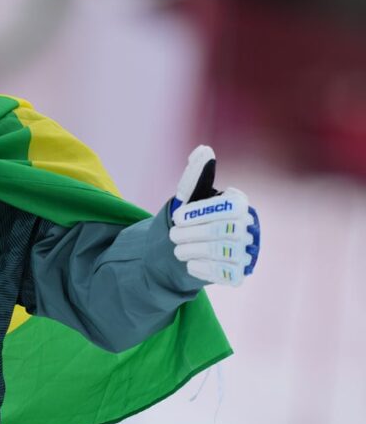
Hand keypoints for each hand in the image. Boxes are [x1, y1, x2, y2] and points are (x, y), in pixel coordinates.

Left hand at [168, 145, 260, 285]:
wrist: (189, 249)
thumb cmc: (193, 217)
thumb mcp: (191, 196)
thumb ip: (196, 175)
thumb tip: (203, 149)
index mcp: (240, 205)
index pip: (227, 208)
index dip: (200, 214)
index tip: (177, 218)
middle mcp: (249, 228)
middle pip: (223, 231)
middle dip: (194, 234)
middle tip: (173, 236)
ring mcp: (247, 252)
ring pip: (223, 252)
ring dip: (195, 251)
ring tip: (177, 250)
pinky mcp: (240, 274)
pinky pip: (225, 273)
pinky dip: (204, 269)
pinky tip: (190, 264)